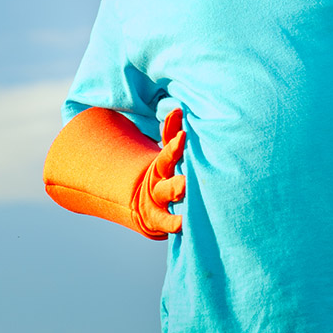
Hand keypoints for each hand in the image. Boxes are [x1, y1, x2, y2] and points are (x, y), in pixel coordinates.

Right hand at [133, 108, 186, 235]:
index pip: (168, 150)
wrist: (145, 206)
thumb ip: (171, 134)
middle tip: (187, 168)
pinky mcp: (159, 219)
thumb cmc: (164, 177)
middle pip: (164, 169)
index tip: (184, 135)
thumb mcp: (166, 157)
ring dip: (175, 190)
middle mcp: (158, 179)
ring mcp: (158, 200)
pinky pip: (165, 222)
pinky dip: (172, 223)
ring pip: (166, 193)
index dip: (174, 143)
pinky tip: (182, 223)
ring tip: (185, 187)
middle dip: (175, 160)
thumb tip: (178, 109)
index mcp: (162, 163)